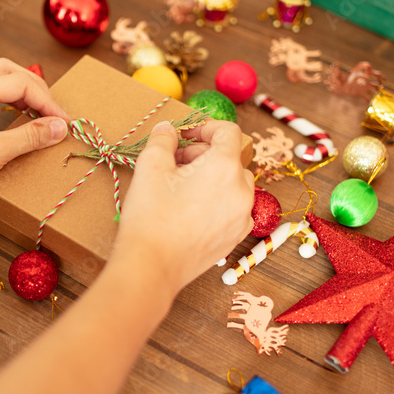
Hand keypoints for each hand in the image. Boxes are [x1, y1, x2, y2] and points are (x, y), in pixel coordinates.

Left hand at [0, 59, 68, 213]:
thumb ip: (29, 137)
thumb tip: (59, 126)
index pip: (20, 83)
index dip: (47, 101)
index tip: (63, 124)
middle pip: (6, 70)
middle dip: (34, 86)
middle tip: (51, 110)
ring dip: (19, 91)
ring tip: (37, 113)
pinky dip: (5, 102)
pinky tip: (13, 122)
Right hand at [112, 119, 253, 295]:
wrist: (152, 267)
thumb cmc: (151, 218)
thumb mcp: (150, 167)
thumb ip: (162, 140)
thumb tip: (168, 129)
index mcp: (225, 168)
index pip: (229, 132)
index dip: (206, 126)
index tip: (187, 135)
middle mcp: (243, 191)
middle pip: (231, 158)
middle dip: (204, 154)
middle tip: (175, 162)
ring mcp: (242, 217)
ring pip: (234, 183)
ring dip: (212, 176)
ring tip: (182, 186)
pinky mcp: (236, 237)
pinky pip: (233, 207)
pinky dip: (217, 199)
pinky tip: (190, 209)